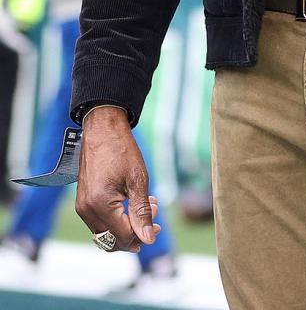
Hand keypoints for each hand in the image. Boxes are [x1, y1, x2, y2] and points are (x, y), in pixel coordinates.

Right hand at [75, 106, 161, 251]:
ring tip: (146, 205)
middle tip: (154, 214)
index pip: (123, 236)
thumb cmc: (122, 151)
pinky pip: (99, 223)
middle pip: (112, 240)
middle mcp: (86, 210)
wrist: (103, 130)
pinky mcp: (83, 202)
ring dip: (126, 227)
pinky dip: (116, 220)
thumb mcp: (138, 180)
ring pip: (105, 234)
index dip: (143, 233)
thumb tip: (149, 239)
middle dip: (136, 233)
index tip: (158, 219)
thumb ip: (142, 212)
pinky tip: (131, 203)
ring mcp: (82, 207)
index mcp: (100, 204)